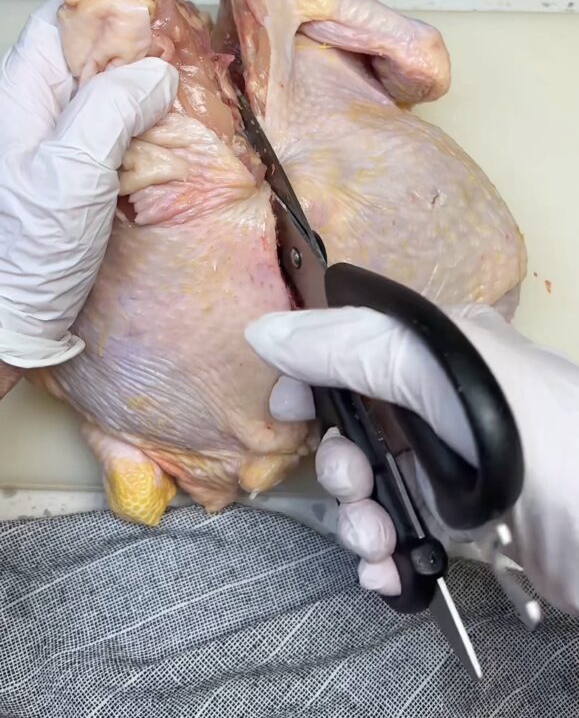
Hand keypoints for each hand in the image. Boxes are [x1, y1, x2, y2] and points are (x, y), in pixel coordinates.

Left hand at [0, 0, 177, 380]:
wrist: (5, 318)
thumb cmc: (22, 253)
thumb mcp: (69, 172)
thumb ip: (111, 110)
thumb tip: (155, 72)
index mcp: (19, 96)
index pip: (61, 20)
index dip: (109, 6)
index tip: (159, 11)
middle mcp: (33, 112)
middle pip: (86, 51)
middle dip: (136, 47)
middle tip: (184, 54)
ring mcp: (52, 144)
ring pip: (103, 91)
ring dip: (143, 88)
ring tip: (185, 92)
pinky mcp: (72, 175)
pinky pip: (110, 131)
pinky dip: (142, 126)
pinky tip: (167, 135)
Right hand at [246, 303, 578, 615]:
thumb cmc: (532, 434)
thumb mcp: (441, 370)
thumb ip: (353, 347)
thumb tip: (264, 331)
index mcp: (439, 350)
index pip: (353, 348)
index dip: (313, 377)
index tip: (287, 409)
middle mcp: (441, 404)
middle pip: (355, 427)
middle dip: (340, 464)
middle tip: (354, 483)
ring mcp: (452, 468)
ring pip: (371, 487)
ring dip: (357, 520)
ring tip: (377, 542)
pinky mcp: (461, 527)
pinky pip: (398, 536)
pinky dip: (382, 559)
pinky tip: (389, 573)